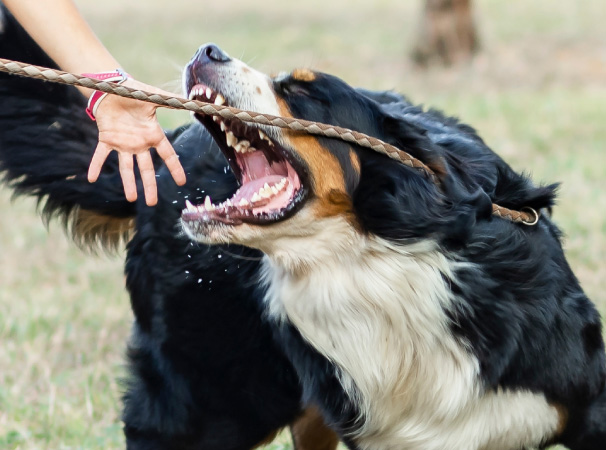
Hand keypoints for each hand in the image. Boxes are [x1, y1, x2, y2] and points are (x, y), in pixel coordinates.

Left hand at [87, 78, 185, 205]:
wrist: (112, 87)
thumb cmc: (134, 91)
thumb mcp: (155, 97)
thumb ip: (171, 100)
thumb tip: (192, 100)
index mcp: (152, 135)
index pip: (167, 155)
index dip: (174, 168)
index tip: (181, 183)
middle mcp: (139, 143)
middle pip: (146, 169)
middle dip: (150, 186)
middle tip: (152, 203)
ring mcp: (123, 143)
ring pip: (127, 168)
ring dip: (128, 183)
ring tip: (132, 198)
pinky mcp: (107, 139)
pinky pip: (101, 155)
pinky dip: (96, 166)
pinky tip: (92, 178)